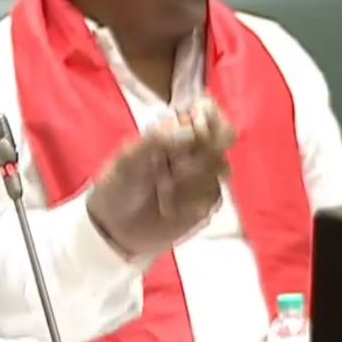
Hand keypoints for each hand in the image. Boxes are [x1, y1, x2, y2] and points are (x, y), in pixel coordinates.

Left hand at [85, 99, 235, 258]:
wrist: (116, 229)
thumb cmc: (118, 186)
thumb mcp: (128, 160)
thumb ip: (157, 141)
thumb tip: (191, 131)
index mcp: (174, 131)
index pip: (206, 111)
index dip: (210, 117)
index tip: (199, 130)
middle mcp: (194, 149)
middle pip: (224, 136)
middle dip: (207, 150)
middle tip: (179, 166)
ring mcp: (203, 175)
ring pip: (221, 167)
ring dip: (194, 180)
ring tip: (166, 190)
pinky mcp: (206, 202)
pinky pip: (215, 196)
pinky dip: (193, 202)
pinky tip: (171, 209)